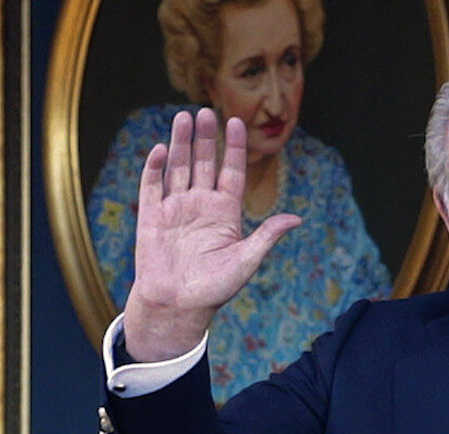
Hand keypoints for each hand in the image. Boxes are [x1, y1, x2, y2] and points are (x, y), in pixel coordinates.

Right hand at [122, 108, 300, 361]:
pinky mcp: (152, 217)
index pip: (232, 171)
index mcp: (225, 212)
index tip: (237, 122)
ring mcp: (175, 208)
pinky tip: (159, 149)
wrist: (178, 307)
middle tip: (205, 111)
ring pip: (178, 168)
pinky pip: (152, 187)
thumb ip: (266, 236)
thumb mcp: (246, 261)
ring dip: (179, 143)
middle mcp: (200, 205)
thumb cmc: (214, 288)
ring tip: (183, 117)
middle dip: (205, 137)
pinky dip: (154, 168)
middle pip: (203, 163)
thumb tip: (296, 219)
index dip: (234, 147)